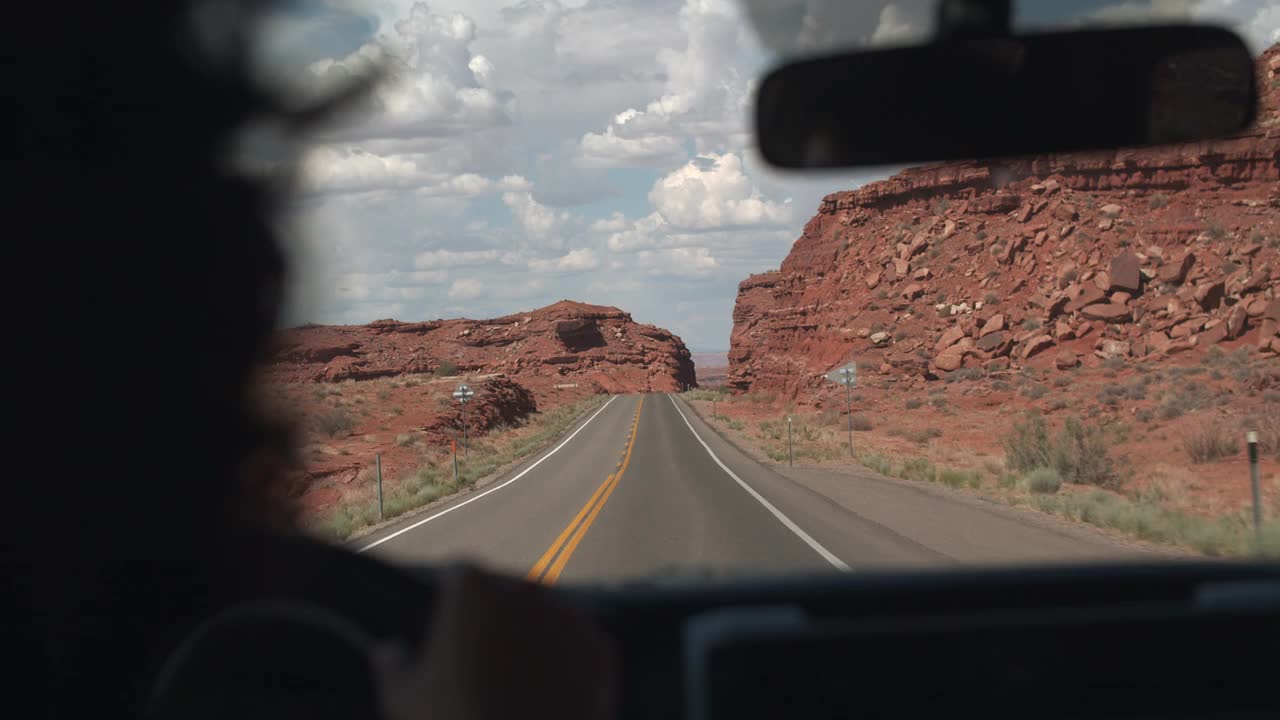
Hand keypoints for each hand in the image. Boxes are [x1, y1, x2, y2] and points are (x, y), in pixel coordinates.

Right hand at [376, 565, 615, 719]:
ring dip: (532, 637)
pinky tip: (548, 697)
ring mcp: (569, 615)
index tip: (447, 635)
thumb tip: (390, 649)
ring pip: (545, 617)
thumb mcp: (403, 699)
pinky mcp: (601, 647)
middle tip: (481, 666)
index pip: (457, 578)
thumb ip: (391, 663)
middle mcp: (525, 586)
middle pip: (505, 592)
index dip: (449, 605)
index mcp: (471, 587)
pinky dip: (565, 664)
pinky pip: (576, 647)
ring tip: (516, 685)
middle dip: (495, 618)